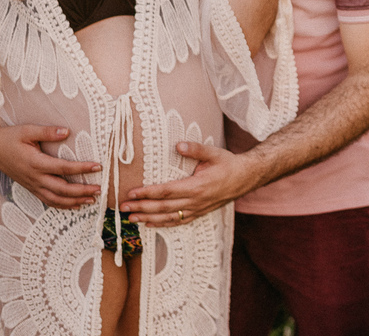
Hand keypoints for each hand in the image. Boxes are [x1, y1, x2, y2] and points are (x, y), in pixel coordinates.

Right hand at [0, 123, 100, 208]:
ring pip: (55, 199)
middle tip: (100, 190)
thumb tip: (67, 131)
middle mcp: (34, 177)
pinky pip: (47, 200)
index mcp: (36, 163)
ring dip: (74, 201)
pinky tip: (75, 205)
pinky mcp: (30, 187)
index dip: (82, 168)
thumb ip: (48, 132)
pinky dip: (62, 205)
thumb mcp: (28, 130)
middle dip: (82, 191)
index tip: (98, 167)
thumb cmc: (11, 137)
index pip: (63, 168)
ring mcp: (32, 185)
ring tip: (92, 200)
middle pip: (62, 189)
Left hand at [119, 141, 258, 225]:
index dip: (147, 192)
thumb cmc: (228, 164)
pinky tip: (150, 224)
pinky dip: (162, 224)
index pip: (166, 191)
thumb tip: (178, 144)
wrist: (246, 178)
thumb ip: (195, 149)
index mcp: (196, 186)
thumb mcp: (213, 153)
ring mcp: (197, 209)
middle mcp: (195, 201)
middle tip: (122, 207)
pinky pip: (178, 221)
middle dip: (141, 207)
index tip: (132, 192)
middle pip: (163, 207)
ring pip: (168, 217)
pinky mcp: (199, 213)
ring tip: (131, 218)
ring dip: (148, 218)